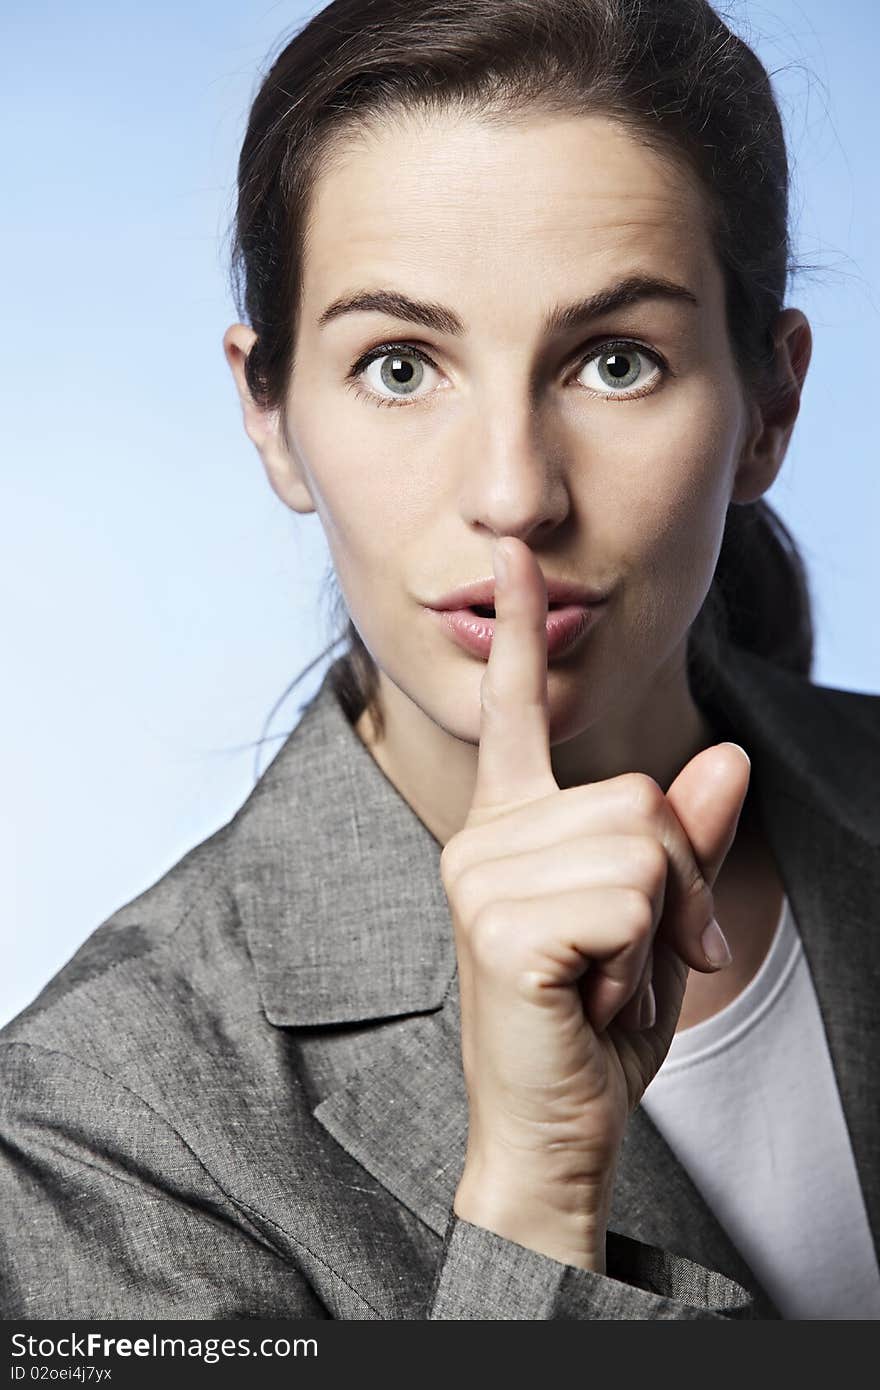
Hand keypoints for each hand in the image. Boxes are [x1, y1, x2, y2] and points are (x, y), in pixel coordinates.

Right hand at [441, 536, 749, 1269]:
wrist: (555, 1133)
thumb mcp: (657, 922)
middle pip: (636, 790)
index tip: (517, 558)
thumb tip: (728, 757)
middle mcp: (482, 838)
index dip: (522, 632)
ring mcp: (480, 877)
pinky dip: (642, 955)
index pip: (516, 710)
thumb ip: (681, 840)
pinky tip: (594, 996)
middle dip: (678, 879)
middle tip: (647, 955)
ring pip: (640, 837)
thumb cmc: (594, 1026)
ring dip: (660, 924)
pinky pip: (627, 893)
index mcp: (509, 827)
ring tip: (611, 978)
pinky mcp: (499, 925)